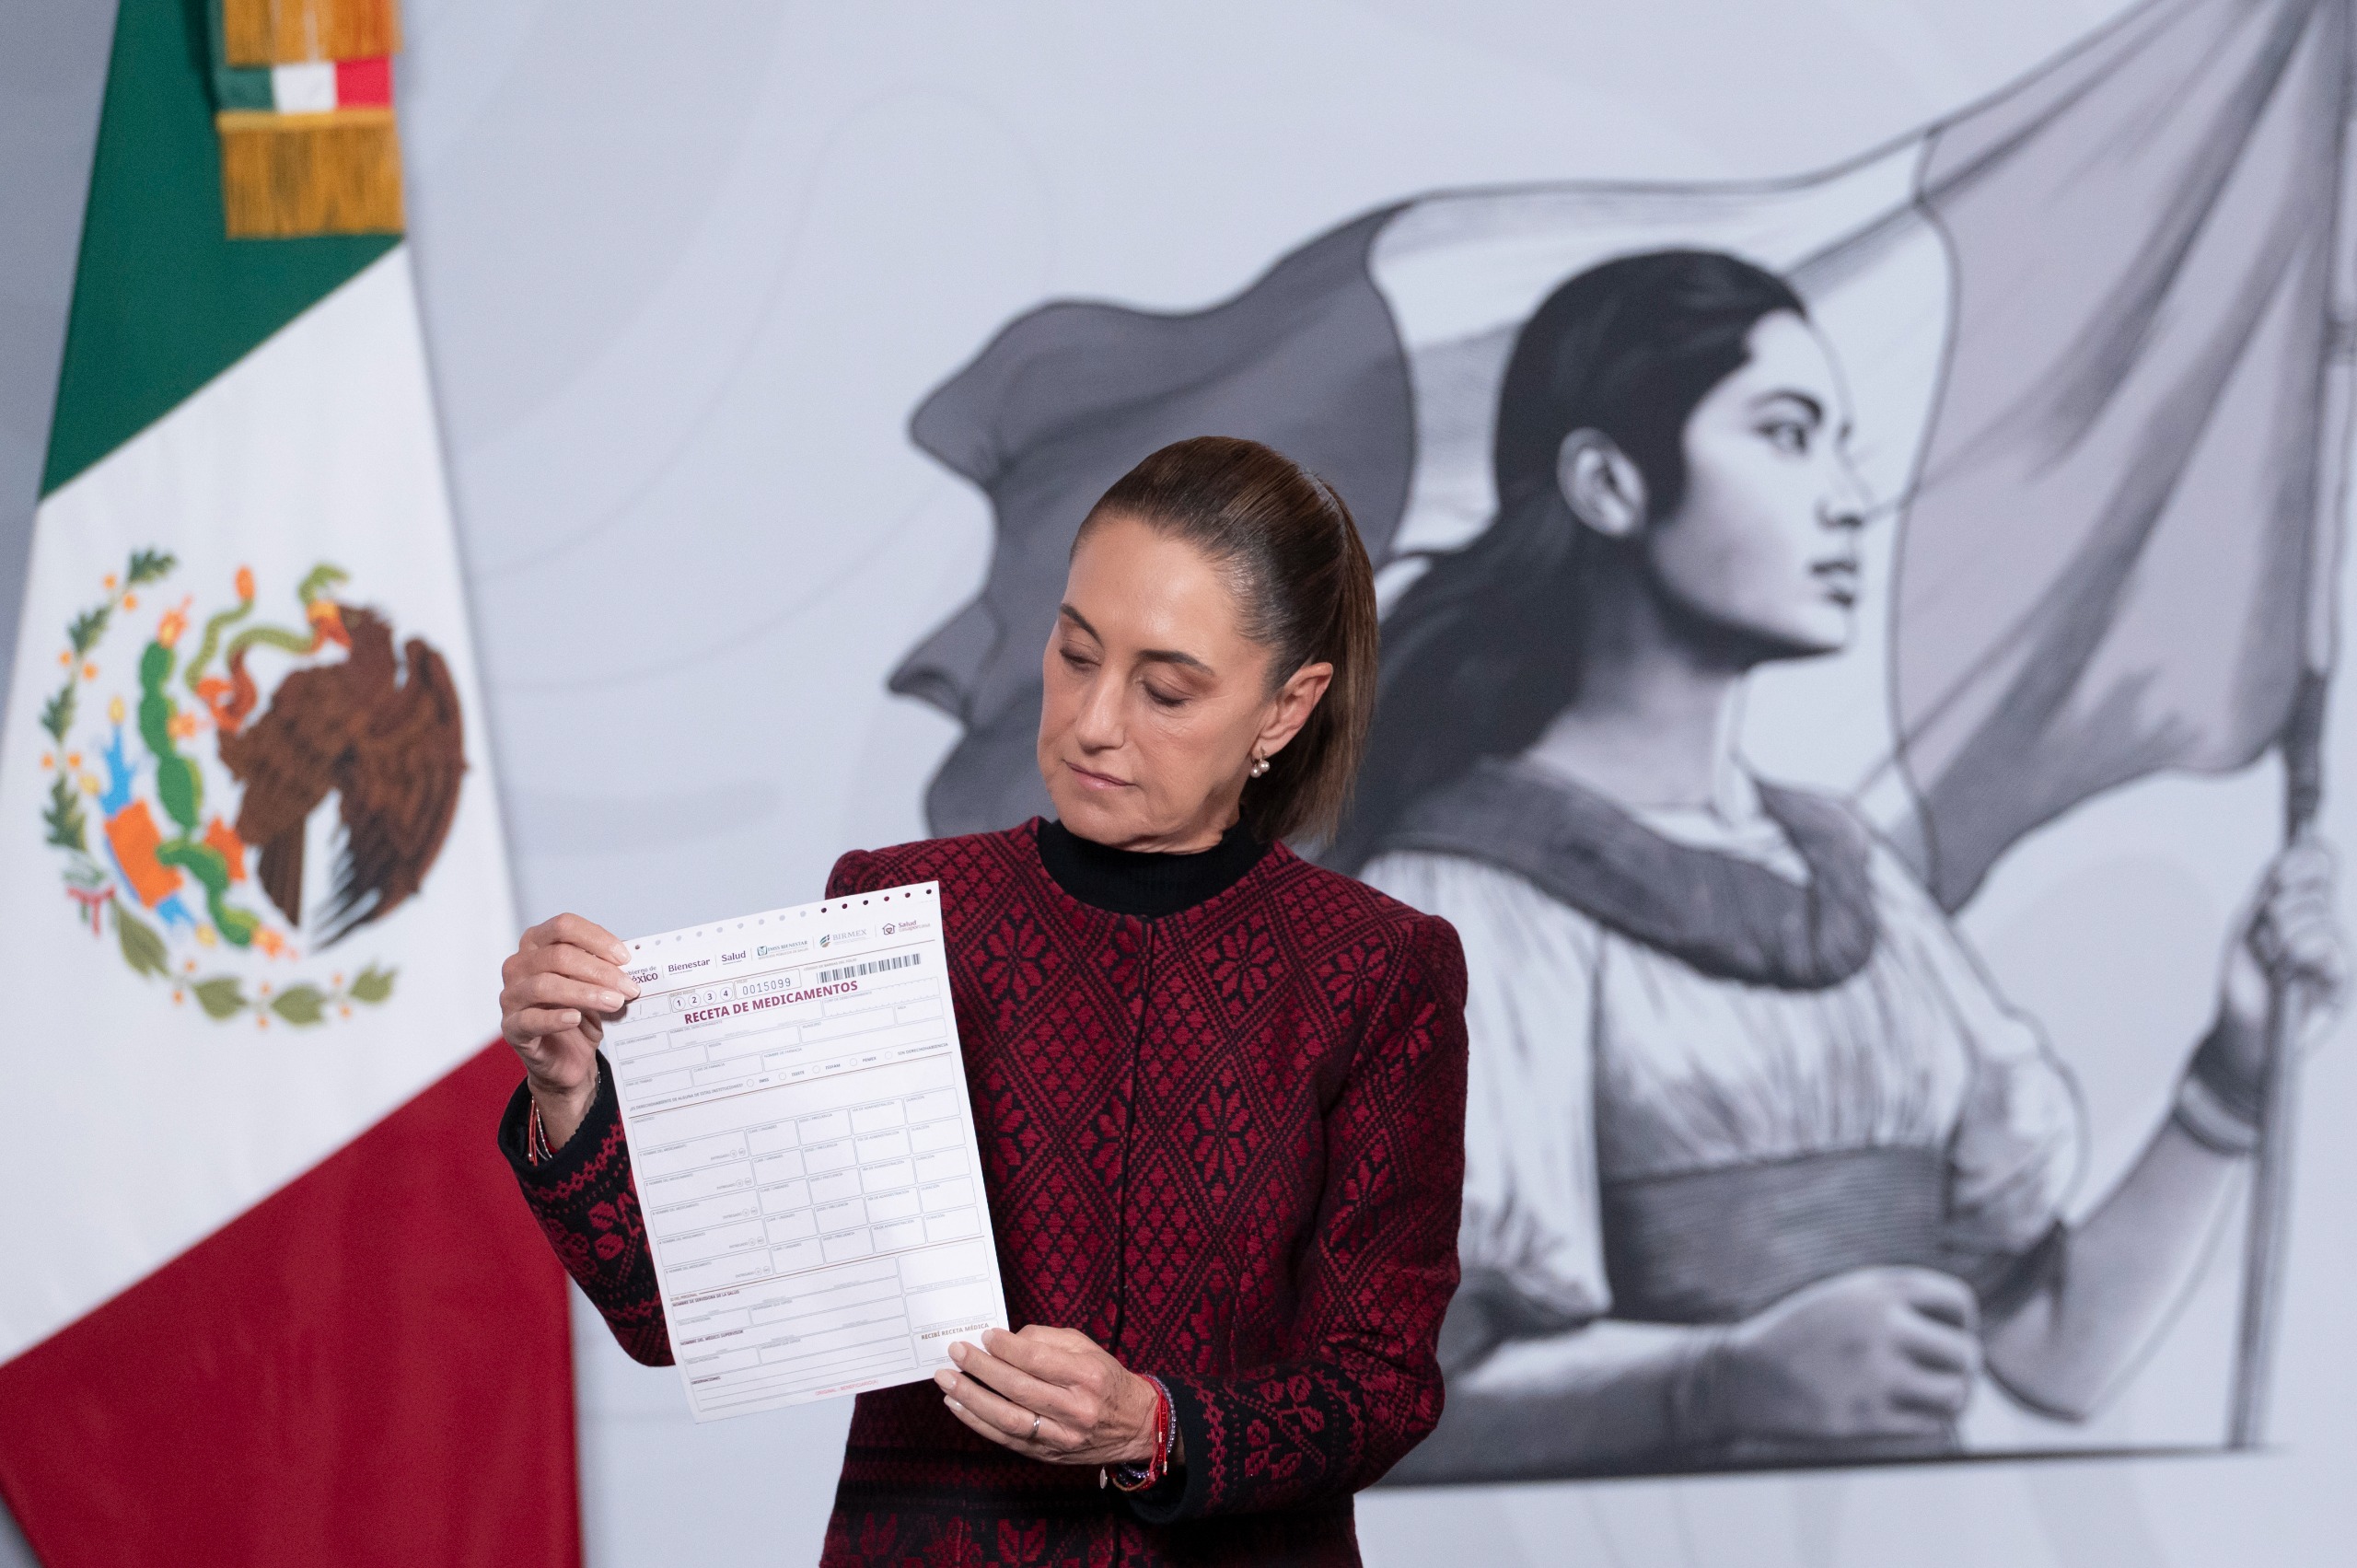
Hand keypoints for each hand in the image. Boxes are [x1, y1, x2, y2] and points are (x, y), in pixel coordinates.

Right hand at [499, 913, 638, 1148]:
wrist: (566, 1057)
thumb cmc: (579, 1013)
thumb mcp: (594, 985)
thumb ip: (604, 968)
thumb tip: (631, 962)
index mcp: (537, 944)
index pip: (563, 926)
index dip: (596, 938)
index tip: (624, 957)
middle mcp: (518, 966)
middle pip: (558, 956)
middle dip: (599, 971)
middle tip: (628, 987)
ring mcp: (511, 997)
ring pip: (544, 985)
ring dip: (586, 993)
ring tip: (615, 1003)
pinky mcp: (512, 1028)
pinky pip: (531, 1020)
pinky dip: (556, 1017)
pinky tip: (576, 1018)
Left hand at [933, 1326, 1163, 1467]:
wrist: (1134, 1426)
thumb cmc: (1106, 1380)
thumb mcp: (1087, 1348)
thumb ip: (1048, 1340)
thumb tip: (1007, 1339)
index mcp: (1087, 1376)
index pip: (1039, 1360)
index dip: (1007, 1347)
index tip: (985, 1336)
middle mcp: (1075, 1408)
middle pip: (1019, 1389)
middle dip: (982, 1369)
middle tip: (957, 1352)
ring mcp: (1060, 1436)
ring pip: (1008, 1419)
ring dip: (972, 1399)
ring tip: (947, 1381)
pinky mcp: (1047, 1453)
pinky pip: (1006, 1439)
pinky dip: (978, 1422)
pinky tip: (959, 1406)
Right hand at [1699, 1267, 1980, 1442]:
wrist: (1743, 1375)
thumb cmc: (1802, 1335)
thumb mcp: (1845, 1296)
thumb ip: (1899, 1300)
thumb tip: (1966, 1328)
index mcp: (1876, 1291)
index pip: (1959, 1302)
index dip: (1962, 1324)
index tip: (1944, 1336)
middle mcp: (1880, 1327)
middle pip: (1967, 1353)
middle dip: (1963, 1368)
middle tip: (1946, 1376)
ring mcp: (1874, 1374)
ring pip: (1956, 1394)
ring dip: (1952, 1399)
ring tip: (1935, 1398)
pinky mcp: (1866, 1418)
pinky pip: (1930, 1426)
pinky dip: (1927, 1422)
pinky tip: (1905, 1413)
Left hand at [2214, 834, 2346, 1083]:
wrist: (2244, 1025)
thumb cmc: (2244, 977)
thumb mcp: (2248, 926)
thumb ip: (2269, 892)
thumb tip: (2285, 861)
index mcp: (2301, 904)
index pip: (2320, 863)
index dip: (2305, 859)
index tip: (2278, 876)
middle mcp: (2323, 922)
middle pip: (2317, 886)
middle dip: (2280, 907)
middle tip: (2264, 937)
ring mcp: (2336, 948)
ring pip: (2321, 915)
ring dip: (2284, 934)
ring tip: (2273, 960)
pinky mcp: (2343, 976)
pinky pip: (2329, 947)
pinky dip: (2303, 952)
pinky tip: (2291, 969)